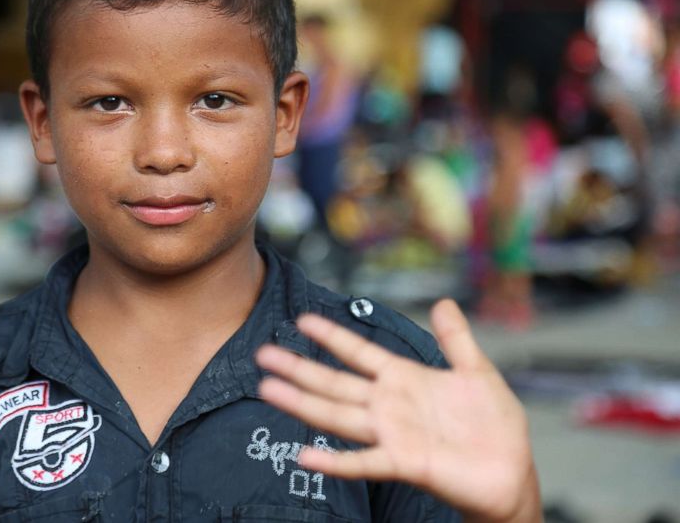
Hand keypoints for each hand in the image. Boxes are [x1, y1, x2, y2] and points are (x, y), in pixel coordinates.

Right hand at [255, 299, 540, 522]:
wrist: (511, 471)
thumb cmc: (493, 426)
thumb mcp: (477, 372)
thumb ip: (456, 339)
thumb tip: (444, 303)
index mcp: (403, 379)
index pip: (359, 352)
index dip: (332, 336)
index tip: (302, 320)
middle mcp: (389, 406)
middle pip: (334, 382)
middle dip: (299, 368)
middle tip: (264, 353)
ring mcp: (392, 435)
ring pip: (338, 415)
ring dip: (302, 404)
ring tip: (268, 390)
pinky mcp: (404, 463)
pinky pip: (364, 462)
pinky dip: (334, 462)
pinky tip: (306, 457)